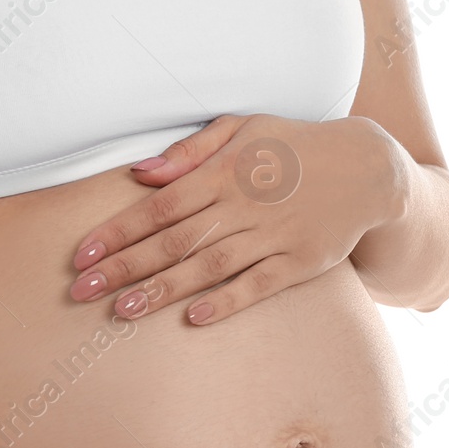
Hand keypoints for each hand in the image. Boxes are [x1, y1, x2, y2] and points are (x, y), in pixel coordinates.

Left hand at [68, 113, 407, 324]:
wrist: (367, 167)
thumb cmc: (291, 148)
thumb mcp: (242, 129)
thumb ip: (190, 151)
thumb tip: (140, 174)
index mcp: (223, 172)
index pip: (159, 206)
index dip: (118, 231)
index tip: (83, 254)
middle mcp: (243, 205)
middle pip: (174, 241)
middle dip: (124, 267)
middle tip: (81, 291)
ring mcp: (273, 235)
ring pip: (208, 266)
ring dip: (163, 289)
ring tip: (121, 310)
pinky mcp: (300, 262)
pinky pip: (258, 285)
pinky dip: (227, 302)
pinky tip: (194, 318)